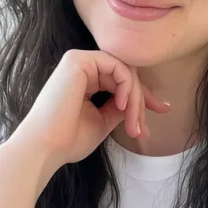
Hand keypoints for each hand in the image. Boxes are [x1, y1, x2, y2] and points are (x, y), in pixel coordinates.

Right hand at [7, 49, 169, 180]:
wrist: (45, 147)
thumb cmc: (68, 140)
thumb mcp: (102, 122)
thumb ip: (119, 108)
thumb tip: (140, 104)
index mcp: (84, 80)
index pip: (121, 80)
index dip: (143, 96)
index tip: (162, 110)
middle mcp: (81, 66)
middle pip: (126, 74)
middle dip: (141, 100)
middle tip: (143, 128)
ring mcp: (79, 61)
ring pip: (125, 71)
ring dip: (136, 98)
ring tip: (134, 124)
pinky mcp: (78, 60)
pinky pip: (118, 66)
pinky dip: (127, 86)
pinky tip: (124, 105)